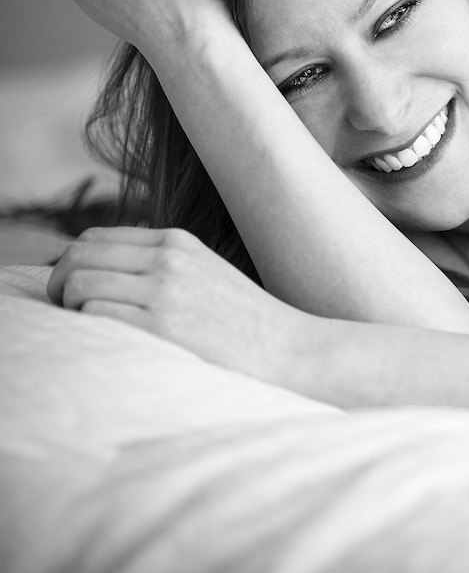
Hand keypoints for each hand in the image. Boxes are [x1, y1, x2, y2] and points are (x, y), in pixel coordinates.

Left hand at [48, 226, 312, 386]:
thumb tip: (102, 274)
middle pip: (79, 256)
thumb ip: (161, 266)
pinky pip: (96, 315)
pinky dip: (89, 328)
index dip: (72, 263)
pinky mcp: (163, 327)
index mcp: (178, 242)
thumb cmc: (245, 322)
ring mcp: (165, 292)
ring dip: (70, 308)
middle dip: (59, 284)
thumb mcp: (205, 274)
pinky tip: (109, 342)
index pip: (95, 238)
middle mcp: (169, 260)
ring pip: (79, 284)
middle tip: (66, 311)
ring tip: (88, 329)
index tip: (75, 290)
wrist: (289, 349)